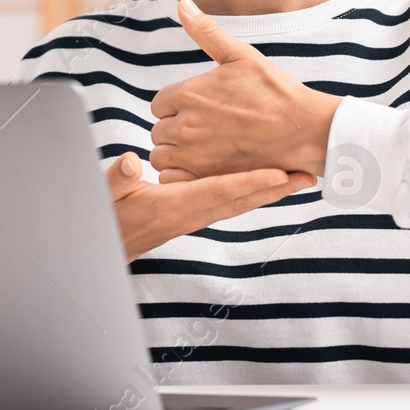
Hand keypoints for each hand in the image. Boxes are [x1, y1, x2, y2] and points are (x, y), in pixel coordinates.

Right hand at [104, 151, 313, 261]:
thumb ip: (116, 180)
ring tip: (299, 176)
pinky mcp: (191, 213)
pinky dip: (251, 192)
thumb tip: (131, 160)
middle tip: (309, 174)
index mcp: (170, 207)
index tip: (279, 173)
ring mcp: (192, 217)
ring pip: (238, 203)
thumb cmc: (101, 218)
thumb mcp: (102, 196)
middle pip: (240, 201)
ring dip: (270, 191)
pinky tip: (266, 181)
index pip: (217, 192)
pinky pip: (228, 202)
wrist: (100, 248)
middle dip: (276, 189)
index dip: (250, 182)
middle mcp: (188, 215)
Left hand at [148, 0, 340, 181]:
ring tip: (205, 149)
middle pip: (159, 130)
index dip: (177, 106)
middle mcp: (184, 125)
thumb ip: (205, 32)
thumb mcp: (241, 55)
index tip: (199, 110)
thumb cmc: (276, 92)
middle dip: (176, 129)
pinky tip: (204, 167)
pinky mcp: (205, 179)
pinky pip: (172, 179)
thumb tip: (182, 3)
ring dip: (176, 153)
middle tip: (206, 130)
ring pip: (162, 156)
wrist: (305, 131)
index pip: (159, 103)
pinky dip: (182, 176)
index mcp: (188, 93)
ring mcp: (193, 155)